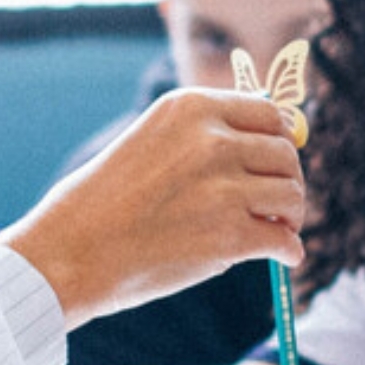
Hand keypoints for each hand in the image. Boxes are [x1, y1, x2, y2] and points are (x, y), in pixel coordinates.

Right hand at [2, 89, 303, 327]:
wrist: (72, 250)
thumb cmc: (104, 201)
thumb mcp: (152, 140)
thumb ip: (207, 137)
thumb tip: (279, 142)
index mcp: (191, 107)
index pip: (268, 112)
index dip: (279, 140)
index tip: (276, 162)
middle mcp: (212, 140)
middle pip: (286, 153)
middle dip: (287, 179)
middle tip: (278, 203)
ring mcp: (224, 188)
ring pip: (292, 195)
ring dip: (292, 215)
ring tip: (278, 228)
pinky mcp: (231, 236)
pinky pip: (284, 239)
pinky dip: (289, 251)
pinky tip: (283, 257)